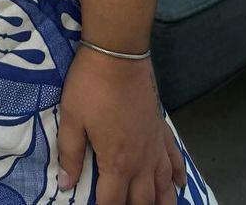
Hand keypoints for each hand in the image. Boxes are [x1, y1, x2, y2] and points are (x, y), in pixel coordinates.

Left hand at [55, 45, 186, 203]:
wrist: (118, 54)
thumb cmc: (90, 86)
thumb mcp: (72, 119)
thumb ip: (70, 154)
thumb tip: (65, 185)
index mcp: (117, 163)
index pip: (112, 202)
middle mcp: (141, 161)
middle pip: (142, 200)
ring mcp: (154, 146)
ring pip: (164, 186)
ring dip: (161, 202)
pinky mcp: (161, 129)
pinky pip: (175, 159)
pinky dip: (178, 175)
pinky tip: (180, 185)